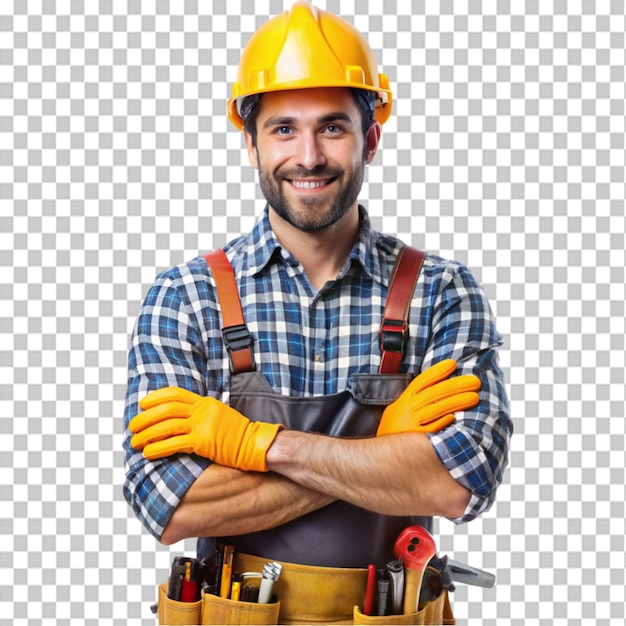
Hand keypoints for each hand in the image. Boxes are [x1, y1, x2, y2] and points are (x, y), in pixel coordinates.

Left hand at [129, 387, 282, 471]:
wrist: (254, 444)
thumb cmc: (237, 434)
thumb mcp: (219, 414)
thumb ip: (201, 413)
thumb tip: (181, 420)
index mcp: (205, 402)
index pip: (175, 394)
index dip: (156, 397)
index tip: (142, 404)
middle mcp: (202, 410)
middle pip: (166, 409)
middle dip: (145, 418)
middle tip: (132, 426)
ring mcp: (202, 425)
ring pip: (166, 426)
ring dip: (147, 434)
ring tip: (134, 442)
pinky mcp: (202, 441)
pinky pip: (174, 444)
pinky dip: (158, 448)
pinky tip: (148, 453)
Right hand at [376, 359, 480, 435]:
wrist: (378, 461)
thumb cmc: (394, 437)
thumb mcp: (398, 415)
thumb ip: (413, 404)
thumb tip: (437, 391)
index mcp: (401, 403)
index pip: (420, 382)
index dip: (437, 372)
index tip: (452, 364)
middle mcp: (404, 411)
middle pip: (433, 393)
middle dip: (456, 385)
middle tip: (474, 381)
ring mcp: (409, 425)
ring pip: (436, 408)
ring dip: (457, 401)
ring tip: (474, 397)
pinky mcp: (414, 441)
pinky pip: (431, 429)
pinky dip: (442, 421)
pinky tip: (455, 417)